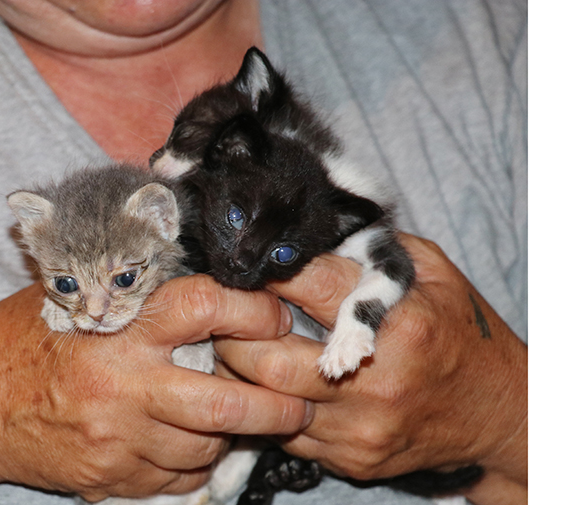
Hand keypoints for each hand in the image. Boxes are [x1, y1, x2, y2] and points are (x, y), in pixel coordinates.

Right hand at [0, 275, 309, 504]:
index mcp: (115, 325)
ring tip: (237, 419)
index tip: (275, 319)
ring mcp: (114, 439)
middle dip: (277, 408)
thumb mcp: (71, 293)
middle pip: (223, 403)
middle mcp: (120, 384)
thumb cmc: (22, 339)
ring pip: (203, 448)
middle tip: (300, 402)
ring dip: (230, 436)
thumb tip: (208, 274)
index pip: (205, 306)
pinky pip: (175, 480)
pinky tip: (187, 444)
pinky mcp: (107, 479)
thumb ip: (134, 287)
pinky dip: (193, 464)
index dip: (256, 312)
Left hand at [212, 234, 526, 504]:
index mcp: (399, 323)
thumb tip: (314, 226)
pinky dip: (268, 405)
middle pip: (266, 359)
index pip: (306, 285)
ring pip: (266, 403)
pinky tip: (271, 383)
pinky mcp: (353, 459)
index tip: (252, 263)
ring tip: (240, 344)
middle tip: (228, 313)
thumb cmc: (459, 331)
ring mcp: (362, 427)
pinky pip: (286, 434)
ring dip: (240, 371)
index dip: (269, 270)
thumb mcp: (432, 272)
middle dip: (234, 332)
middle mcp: (377, 381)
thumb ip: (374, 246)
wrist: (496, 411)